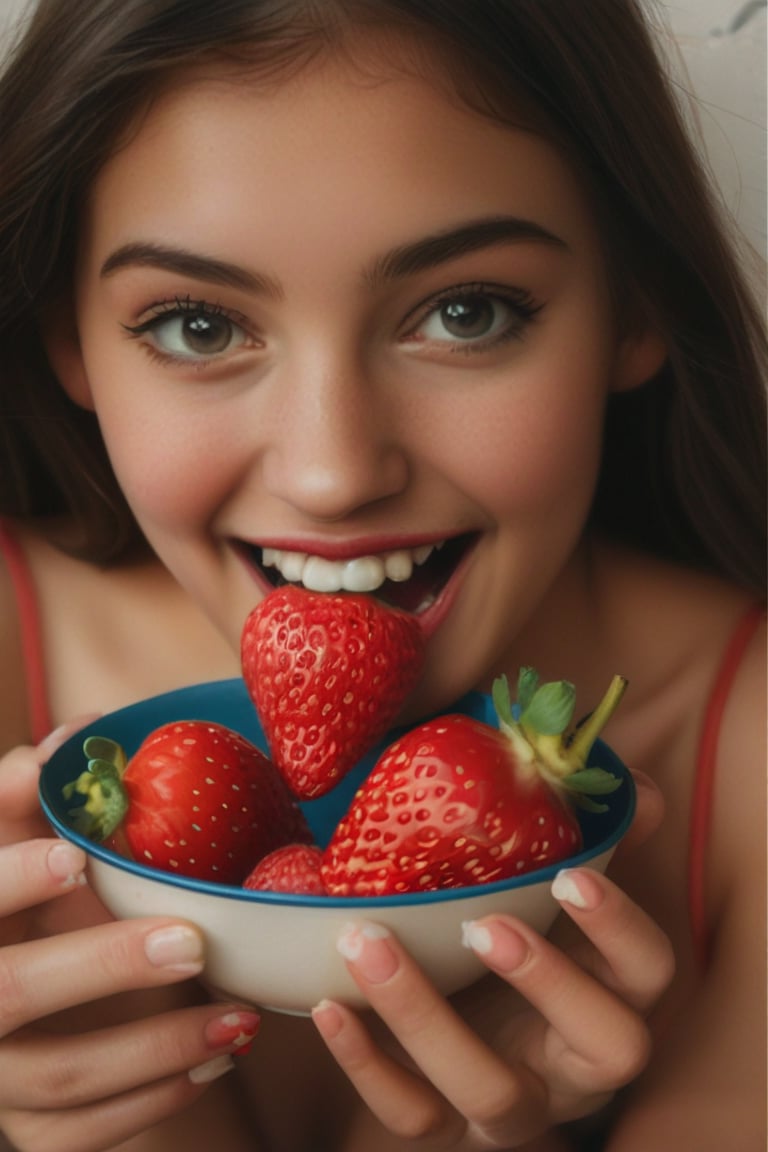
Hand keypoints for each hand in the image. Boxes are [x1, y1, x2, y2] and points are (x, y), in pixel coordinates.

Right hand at [0, 729, 259, 1151]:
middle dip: (103, 967)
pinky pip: (83, 1137)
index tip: (76, 854)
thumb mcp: (17, 845)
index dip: (10, 877)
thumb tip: (84, 730)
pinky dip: (155, 1101)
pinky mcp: (26, 1133)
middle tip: (192, 942)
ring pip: (59, 1079)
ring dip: (156, 1048)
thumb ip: (35, 794)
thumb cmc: (24, 904)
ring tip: (241, 1018)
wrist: (22, 1001)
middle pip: (10, 994)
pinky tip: (216, 1061)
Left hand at [311, 771, 673, 1149]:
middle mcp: (580, 1063)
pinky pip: (412, 1115)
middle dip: (547, 982)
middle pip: (606, 1046)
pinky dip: (365, 1064)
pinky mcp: (449, 1128)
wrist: (468, 1018)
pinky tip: (328, 1003)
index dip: (619, 926)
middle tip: (480, 924)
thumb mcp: (551, 897)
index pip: (651, 969)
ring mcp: (517, 1105)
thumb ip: (591, 840)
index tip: (567, 875)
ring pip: (490, 1089)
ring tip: (367, 942)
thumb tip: (636, 790)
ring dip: (425, 1015)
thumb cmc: (520, 936)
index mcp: (615, 992)